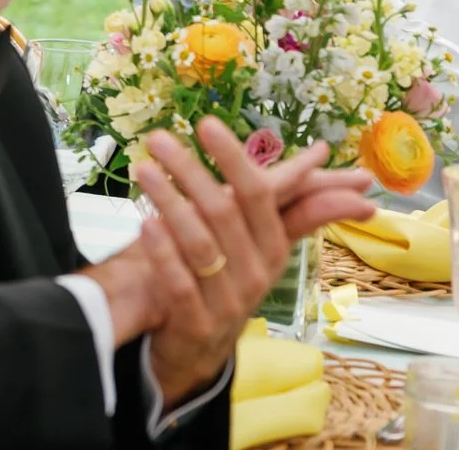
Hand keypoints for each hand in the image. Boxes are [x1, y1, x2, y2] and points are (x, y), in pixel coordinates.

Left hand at [78, 135, 369, 346]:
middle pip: (226, 214)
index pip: (259, 195)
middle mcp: (255, 271)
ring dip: (171, 203)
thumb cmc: (226, 278)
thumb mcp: (258, 241)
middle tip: (158, 139)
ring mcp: (229, 300)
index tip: (208, 123)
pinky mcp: (198, 324)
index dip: (235, 160)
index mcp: (271, 245)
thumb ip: (290, 201)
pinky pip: (182, 285)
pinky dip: (165, 254)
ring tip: (143, 170)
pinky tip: (145, 225)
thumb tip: (326, 154)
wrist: (198, 347)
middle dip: (192, 172)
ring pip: (202, 246)